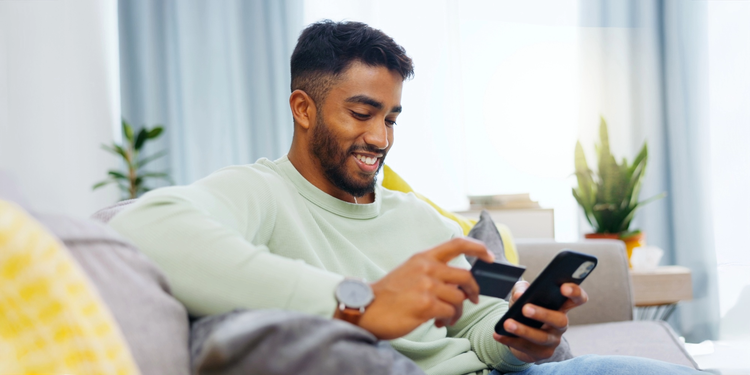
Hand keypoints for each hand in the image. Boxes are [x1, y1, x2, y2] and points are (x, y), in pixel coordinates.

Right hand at [353, 238, 494, 339]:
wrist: (367, 308)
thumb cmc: (389, 294)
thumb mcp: (410, 271)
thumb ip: (432, 271)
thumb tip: (458, 284)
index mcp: (423, 257)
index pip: (457, 244)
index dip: (478, 248)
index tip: (490, 256)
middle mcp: (427, 268)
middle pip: (466, 276)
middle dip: (474, 290)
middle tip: (473, 299)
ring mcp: (427, 286)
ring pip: (460, 298)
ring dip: (457, 311)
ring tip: (447, 318)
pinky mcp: (426, 305)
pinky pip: (450, 313)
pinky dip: (448, 320)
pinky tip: (438, 323)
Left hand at [492, 281, 587, 362]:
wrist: (518, 334)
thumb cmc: (524, 309)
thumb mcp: (522, 295)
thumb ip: (521, 289)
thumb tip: (520, 295)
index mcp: (561, 306)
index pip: (578, 299)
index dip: (575, 292)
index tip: (563, 287)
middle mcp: (561, 324)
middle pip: (560, 320)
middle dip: (543, 314)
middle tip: (525, 308)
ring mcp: (553, 340)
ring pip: (541, 337)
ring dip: (523, 330)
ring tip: (507, 323)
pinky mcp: (541, 353)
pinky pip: (526, 348)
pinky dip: (510, 340)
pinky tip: (498, 334)